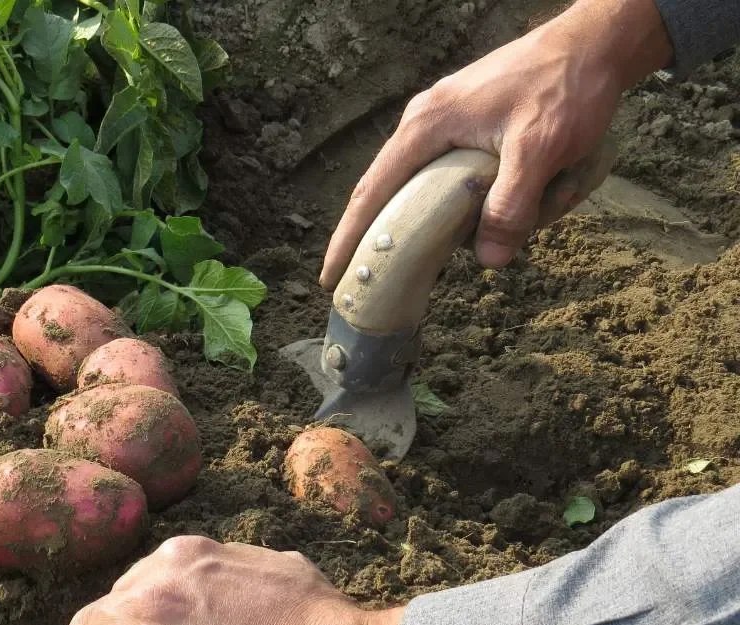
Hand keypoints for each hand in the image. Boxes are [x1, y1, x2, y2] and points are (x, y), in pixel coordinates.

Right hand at [319, 0, 673, 287]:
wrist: (596, 43)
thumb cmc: (565, 87)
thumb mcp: (540, 150)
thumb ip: (511, 205)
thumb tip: (489, 259)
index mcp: (427, 126)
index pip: (373, 192)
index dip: (349, 238)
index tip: (332, 276)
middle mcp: (425, 123)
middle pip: (391, 192)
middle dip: (392, 234)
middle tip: (384, 278)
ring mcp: (445, 123)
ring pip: (431, 186)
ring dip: (459, 213)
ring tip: (497, 220)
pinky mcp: (469, 126)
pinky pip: (454, 174)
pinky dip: (472, 197)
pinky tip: (505, 205)